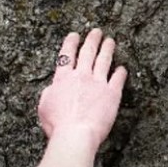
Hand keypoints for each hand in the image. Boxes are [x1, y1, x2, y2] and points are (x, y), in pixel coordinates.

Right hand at [38, 29, 125, 148]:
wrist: (75, 134)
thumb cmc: (57, 125)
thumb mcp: (44, 106)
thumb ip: (50, 93)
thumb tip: (54, 87)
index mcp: (63, 79)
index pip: (67, 56)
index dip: (70, 43)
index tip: (74, 35)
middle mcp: (81, 77)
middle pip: (87, 53)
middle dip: (92, 40)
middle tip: (96, 32)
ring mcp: (98, 83)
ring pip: (104, 61)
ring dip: (107, 49)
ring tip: (110, 41)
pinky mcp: (112, 94)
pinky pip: (118, 79)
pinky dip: (121, 72)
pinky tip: (122, 68)